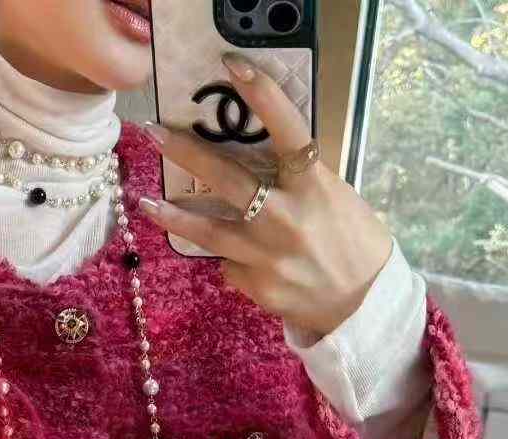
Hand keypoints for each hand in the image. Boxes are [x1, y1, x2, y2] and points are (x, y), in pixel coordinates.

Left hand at [137, 55, 393, 338]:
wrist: (361, 303)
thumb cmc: (352, 241)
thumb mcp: (334, 198)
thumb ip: (296, 180)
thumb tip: (256, 163)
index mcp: (314, 187)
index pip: (289, 132)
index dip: (263, 96)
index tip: (234, 67)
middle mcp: (286, 218)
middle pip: (227, 179)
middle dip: (186, 153)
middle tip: (153, 133)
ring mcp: (266, 255)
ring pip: (208, 231)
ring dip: (173, 216)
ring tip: (146, 204)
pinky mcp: (255, 285)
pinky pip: (229, 264)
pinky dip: (230, 258)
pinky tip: (239, 260)